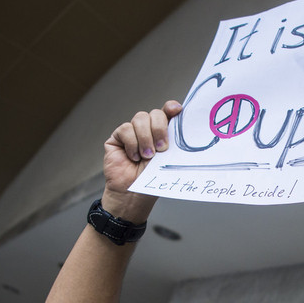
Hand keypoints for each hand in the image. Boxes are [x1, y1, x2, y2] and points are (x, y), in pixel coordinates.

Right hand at [101, 100, 181, 222]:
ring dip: (145, 139)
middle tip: (161, 149)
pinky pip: (126, 129)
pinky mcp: (118, 137)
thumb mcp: (168, 159)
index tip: (177, 110)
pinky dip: (131, 144)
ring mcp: (133, 132)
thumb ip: (174, 143)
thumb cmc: (152, 180)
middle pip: (155, 113)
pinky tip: (133, 157)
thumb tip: (185, 128)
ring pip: (140, 118)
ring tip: (146, 157)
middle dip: (159, 129)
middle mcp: (148, 129)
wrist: (133, 195)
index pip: (168, 112)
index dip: (171, 107)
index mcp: (163, 133)